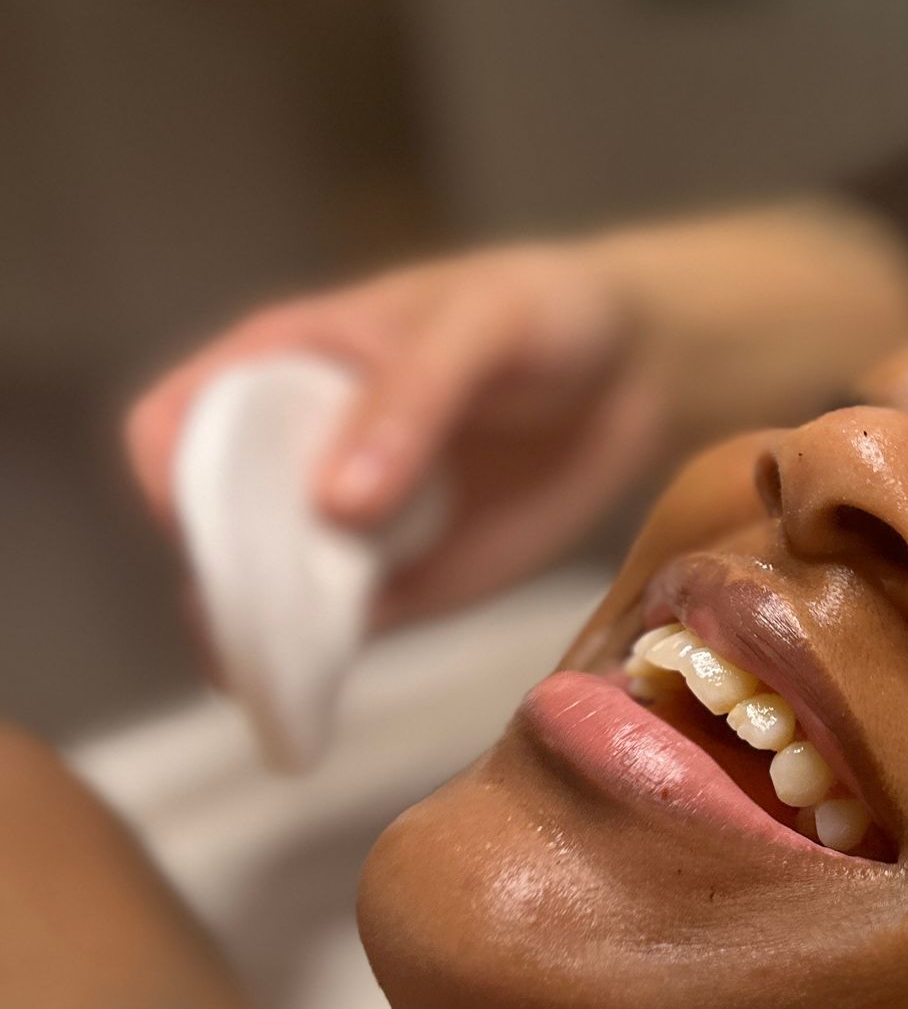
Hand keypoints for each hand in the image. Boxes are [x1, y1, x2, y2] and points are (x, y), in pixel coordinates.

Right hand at [126, 202, 907, 626]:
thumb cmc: (542, 314)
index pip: (173, 425)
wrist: (635, 374)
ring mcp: (336, 527)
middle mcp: (288, 452)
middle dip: (215, 572)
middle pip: (205, 526)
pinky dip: (307, 668)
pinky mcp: (395, 587)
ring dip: (250, 637)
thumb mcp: (482, 325)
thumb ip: (411, 400)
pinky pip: (329, 636)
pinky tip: (304, 693)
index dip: (171, 474)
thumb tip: (334, 505)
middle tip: (262, 614)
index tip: (214, 519)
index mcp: (278, 366)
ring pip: (254, 592)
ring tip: (279, 666)